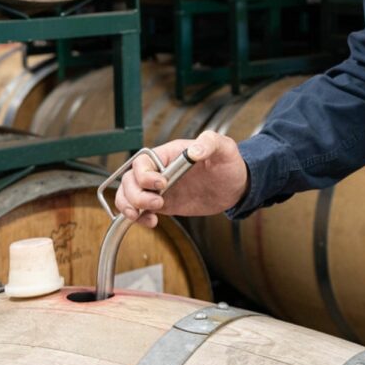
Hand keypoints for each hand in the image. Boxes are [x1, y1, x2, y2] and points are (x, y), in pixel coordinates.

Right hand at [113, 131, 248, 228]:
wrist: (235, 186)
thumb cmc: (228, 162)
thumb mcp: (224, 148)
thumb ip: (210, 143)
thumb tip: (194, 151)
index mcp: (169, 154)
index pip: (142, 161)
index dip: (145, 174)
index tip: (162, 184)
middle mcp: (159, 170)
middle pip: (129, 180)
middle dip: (136, 194)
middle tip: (159, 203)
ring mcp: (159, 188)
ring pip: (128, 195)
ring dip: (130, 206)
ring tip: (145, 216)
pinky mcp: (164, 204)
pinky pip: (141, 210)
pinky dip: (139, 218)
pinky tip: (151, 222)